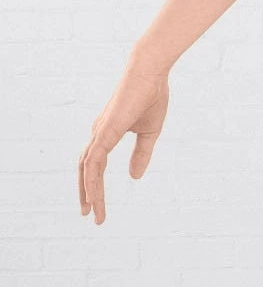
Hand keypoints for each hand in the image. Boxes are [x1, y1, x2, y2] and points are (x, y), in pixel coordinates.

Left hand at [78, 54, 170, 224]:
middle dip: (86, 193)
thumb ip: (141, 154)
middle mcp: (98, 133)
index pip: (95, 164)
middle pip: (85, 170)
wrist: (151, 72)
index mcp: (107, 132)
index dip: (94, 184)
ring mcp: (99, 133)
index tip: (97, 205)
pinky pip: (93, 163)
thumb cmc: (152, 95)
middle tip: (89, 214)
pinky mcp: (104, 132)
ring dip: (89, 193)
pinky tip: (95, 196)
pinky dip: (91, 181)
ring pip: (87, 170)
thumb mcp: (150, 131)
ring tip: (93, 213)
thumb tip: (133, 177)